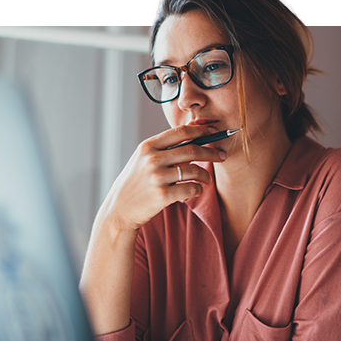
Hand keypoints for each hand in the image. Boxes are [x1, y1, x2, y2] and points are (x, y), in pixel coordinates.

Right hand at [100, 125, 227, 231]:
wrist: (119, 210)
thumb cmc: (134, 184)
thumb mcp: (142, 160)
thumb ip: (162, 148)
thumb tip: (192, 136)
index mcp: (147, 146)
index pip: (180, 132)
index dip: (201, 130)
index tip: (214, 132)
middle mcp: (152, 159)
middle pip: (192, 150)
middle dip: (211, 152)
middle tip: (221, 155)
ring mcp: (157, 177)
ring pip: (194, 170)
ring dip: (206, 175)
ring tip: (207, 179)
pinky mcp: (162, 195)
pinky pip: (191, 189)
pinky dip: (198, 189)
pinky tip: (196, 190)